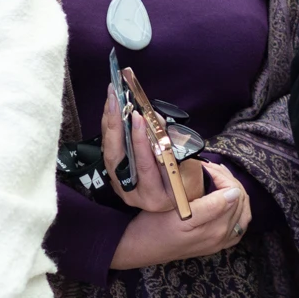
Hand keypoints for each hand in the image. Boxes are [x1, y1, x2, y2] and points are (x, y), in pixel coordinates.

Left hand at [102, 95, 204, 209]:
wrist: (182, 196)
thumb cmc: (190, 180)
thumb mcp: (190, 165)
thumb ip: (172, 144)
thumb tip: (153, 118)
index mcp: (157, 195)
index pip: (145, 166)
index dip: (140, 142)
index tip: (139, 117)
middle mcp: (135, 195)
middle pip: (118, 160)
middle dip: (116, 128)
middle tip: (117, 102)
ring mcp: (122, 188)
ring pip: (109, 155)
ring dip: (109, 125)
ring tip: (112, 100)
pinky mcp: (116, 179)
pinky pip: (108, 152)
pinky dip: (109, 130)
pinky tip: (110, 112)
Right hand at [111, 163, 252, 268]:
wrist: (140, 247)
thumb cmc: (155, 226)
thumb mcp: (179, 213)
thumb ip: (210, 206)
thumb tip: (234, 193)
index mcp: (214, 229)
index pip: (234, 193)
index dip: (222, 176)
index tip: (205, 167)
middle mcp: (221, 237)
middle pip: (240, 201)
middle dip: (229, 180)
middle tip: (211, 169)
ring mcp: (220, 242)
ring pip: (242, 212)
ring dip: (234, 191)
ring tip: (218, 179)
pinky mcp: (215, 244)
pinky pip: (238, 227)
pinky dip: (238, 210)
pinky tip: (227, 199)